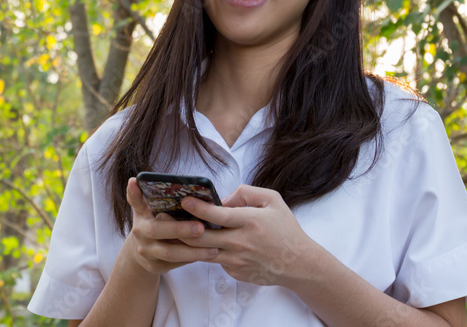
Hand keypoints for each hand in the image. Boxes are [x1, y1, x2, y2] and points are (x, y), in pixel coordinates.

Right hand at [123, 177, 219, 275]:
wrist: (142, 252)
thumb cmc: (154, 223)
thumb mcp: (148, 209)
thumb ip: (150, 197)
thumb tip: (148, 182)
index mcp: (141, 214)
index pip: (136, 201)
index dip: (134, 192)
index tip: (135, 181)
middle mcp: (140, 233)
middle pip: (157, 230)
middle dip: (179, 229)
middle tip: (200, 227)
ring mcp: (147, 252)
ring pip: (169, 253)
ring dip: (192, 251)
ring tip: (213, 247)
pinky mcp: (155, 266)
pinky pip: (176, 264)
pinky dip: (192, 259)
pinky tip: (208, 254)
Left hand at [178, 184, 318, 286]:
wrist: (299, 264)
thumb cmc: (286, 229)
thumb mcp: (273, 200)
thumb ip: (246, 192)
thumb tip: (222, 198)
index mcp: (250, 221)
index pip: (217, 215)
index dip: (198, 207)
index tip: (184, 200)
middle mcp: (241, 242)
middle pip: (202, 237)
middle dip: (181, 228)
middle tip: (167, 218)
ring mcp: (237, 260)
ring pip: (203, 252)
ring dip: (188, 242)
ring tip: (175, 230)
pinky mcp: (235, 272)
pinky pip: (215, 260)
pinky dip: (206, 251)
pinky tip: (199, 243)